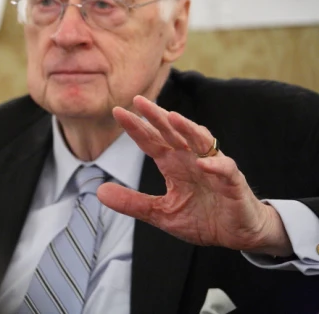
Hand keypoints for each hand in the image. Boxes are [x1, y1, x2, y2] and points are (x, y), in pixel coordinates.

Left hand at [97, 96, 291, 256]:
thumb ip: (132, 202)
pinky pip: (225, 170)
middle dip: (158, 116)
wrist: (236, 235)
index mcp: (173, 164)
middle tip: (140, 101)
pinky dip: (215, 166)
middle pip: (173, 132)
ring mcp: (214, 168)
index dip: (136, 127)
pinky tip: (202, 163)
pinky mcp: (234, 183)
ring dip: (188, 129)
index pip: (151, 140)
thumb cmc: (201, 218)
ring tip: (172, 118)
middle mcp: (192, 159)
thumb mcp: (160, 213)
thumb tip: (99, 191)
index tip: (116, 111)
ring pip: (201, 142)